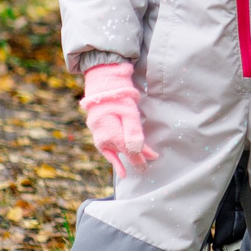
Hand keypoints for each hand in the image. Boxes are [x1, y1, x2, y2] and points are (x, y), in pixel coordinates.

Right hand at [81, 61, 152, 177]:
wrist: (103, 82)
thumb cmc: (119, 96)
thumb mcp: (130, 112)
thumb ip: (133, 132)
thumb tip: (137, 151)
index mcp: (111, 133)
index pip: (129, 150)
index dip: (141, 156)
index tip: (153, 159)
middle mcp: (102, 136)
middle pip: (122, 151)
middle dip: (135, 158)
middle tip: (146, 166)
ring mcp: (97, 134)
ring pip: (112, 150)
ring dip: (123, 157)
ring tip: (130, 168)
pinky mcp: (96, 130)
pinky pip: (104, 147)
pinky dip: (111, 155)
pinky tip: (117, 163)